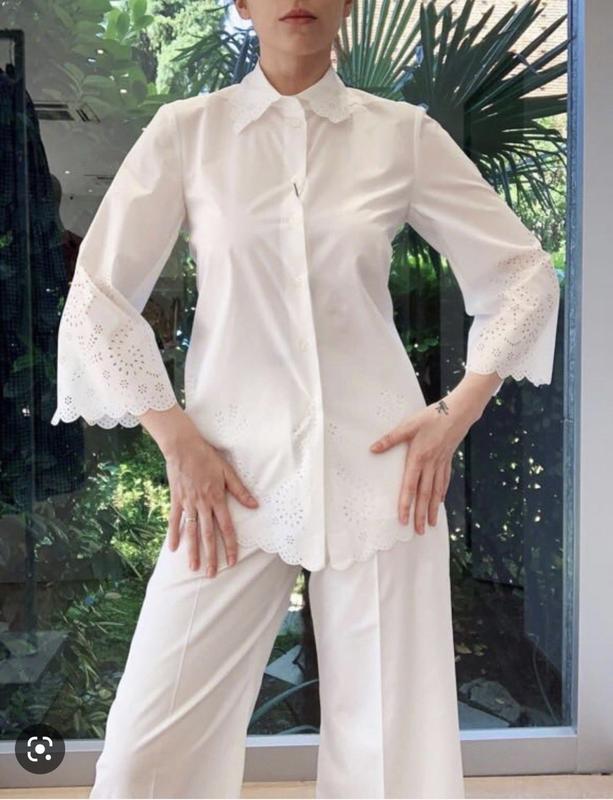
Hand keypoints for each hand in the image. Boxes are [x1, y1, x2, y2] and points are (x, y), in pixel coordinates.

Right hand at [164, 436, 258, 575]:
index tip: (232, 560)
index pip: (226, 527)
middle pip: (208, 535)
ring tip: (193, 568)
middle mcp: (202, 504)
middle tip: (212, 574)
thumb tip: (255, 505)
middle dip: (211, 556)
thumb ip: (240, 490)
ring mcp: (187, 503)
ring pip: (191, 532)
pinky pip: (174, 520)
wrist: (183, 446)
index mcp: (217, 498)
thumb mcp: (227, 471)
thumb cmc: (207, 457)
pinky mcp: (176, 500)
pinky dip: (174, 534)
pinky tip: (173, 549)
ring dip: (193, 551)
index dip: (230, 545)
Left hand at [368, 395, 477, 534]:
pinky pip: (444, 481)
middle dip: (421, 514)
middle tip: (418, 531)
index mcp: (418, 458)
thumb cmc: (431, 417)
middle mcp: (431, 465)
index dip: (406, 504)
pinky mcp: (448, 460)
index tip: (403, 519)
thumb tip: (373, 449)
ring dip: (433, 509)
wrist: (458, 412)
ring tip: (431, 524)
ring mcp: (441, 464)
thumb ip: (391, 438)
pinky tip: (440, 502)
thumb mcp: (408, 425)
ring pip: (436, 491)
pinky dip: (441, 494)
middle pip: (424, 494)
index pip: (410, 486)